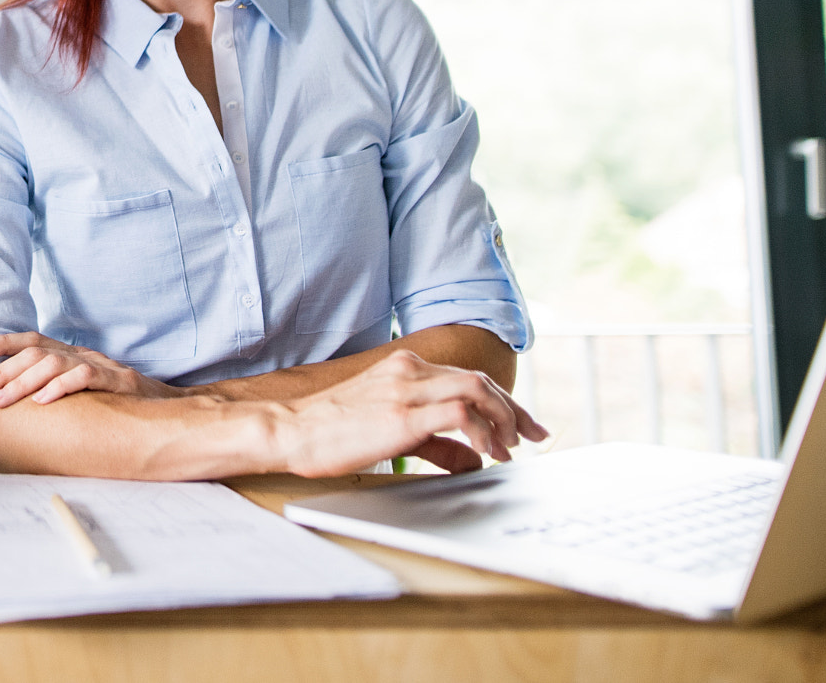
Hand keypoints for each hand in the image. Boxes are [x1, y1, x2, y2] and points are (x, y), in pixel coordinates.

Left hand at [0, 331, 180, 406]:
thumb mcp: (85, 392)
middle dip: (2, 371)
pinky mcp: (120, 382)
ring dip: (22, 382)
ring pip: (54, 363)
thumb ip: (58, 388)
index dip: (4, 342)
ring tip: (0, 400)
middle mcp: (84, 355)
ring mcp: (103, 366)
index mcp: (74, 355)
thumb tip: (18, 400)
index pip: (34, 340)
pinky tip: (42, 402)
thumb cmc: (120, 404)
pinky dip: (60, 387)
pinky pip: (85, 378)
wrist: (171, 408)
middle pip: (36, 353)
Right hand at [269, 351, 548, 477]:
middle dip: (514, 409)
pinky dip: (482, 430)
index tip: (524, 426)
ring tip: (511, 447)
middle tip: (534, 436)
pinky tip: (488, 451)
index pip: (467, 378)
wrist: (290, 430)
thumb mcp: (391, 431)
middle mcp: (408, 370)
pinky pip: (458, 413)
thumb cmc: (331, 432)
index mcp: (404, 367)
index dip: (503, 401)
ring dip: (503, 417)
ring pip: (475, 389)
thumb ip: (436, 443)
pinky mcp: (401, 414)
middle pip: (479, 380)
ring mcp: (404, 388)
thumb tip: (474, 458)